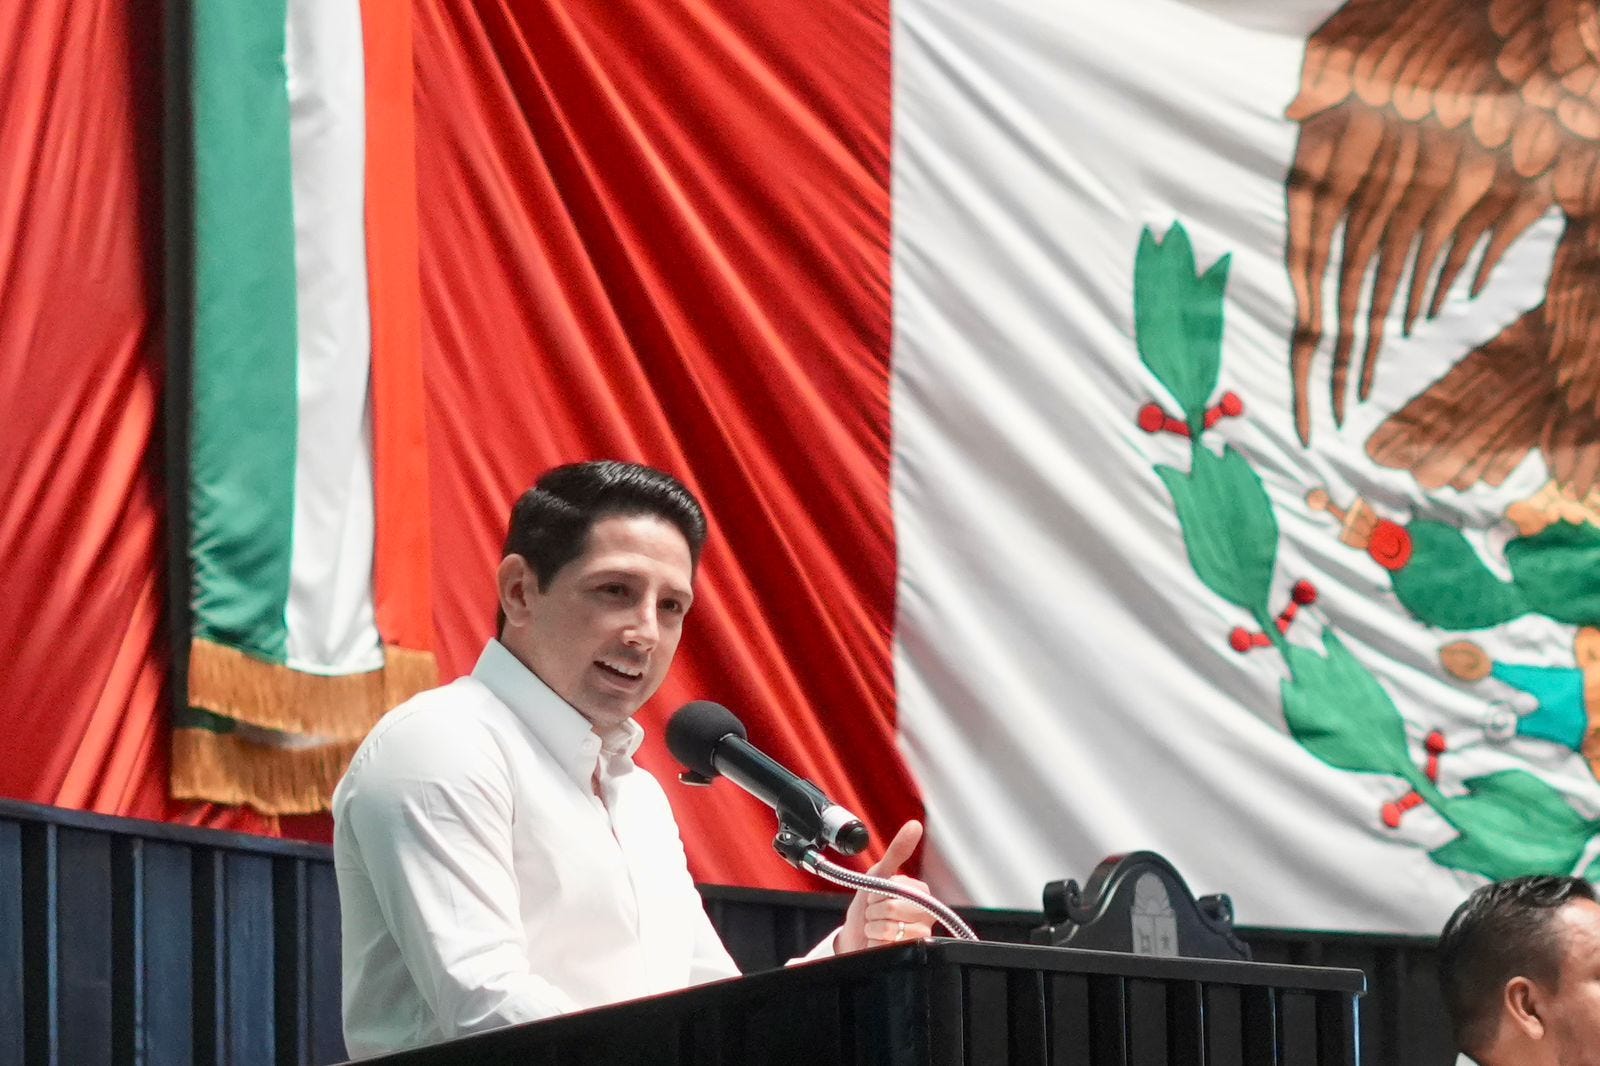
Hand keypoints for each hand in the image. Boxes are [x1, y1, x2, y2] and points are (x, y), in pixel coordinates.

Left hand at [839, 820, 935, 951]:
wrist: (855, 938)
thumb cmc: (868, 905)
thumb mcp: (879, 875)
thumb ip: (897, 851)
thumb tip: (915, 824)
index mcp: (922, 894)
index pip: (899, 889)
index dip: (879, 893)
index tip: (876, 896)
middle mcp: (926, 915)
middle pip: (893, 908)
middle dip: (874, 911)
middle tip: (875, 913)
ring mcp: (919, 936)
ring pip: (891, 927)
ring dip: (873, 927)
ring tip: (876, 928)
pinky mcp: (910, 954)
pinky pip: (887, 944)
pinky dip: (875, 942)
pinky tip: (879, 942)